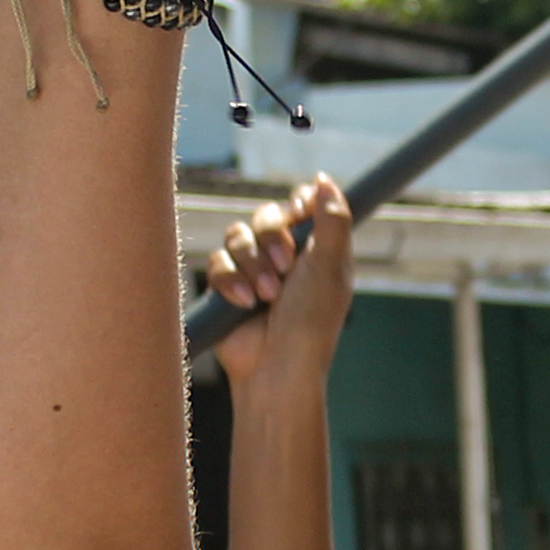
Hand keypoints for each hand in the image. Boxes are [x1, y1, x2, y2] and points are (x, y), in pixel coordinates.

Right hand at [206, 177, 357, 393]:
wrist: (275, 369)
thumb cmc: (311, 322)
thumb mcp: (329, 266)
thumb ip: (331, 219)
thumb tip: (325, 179)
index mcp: (317, 249)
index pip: (304, 205)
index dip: (299, 204)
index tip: (301, 212)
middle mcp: (286, 257)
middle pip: (266, 215)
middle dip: (272, 238)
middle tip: (285, 267)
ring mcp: (255, 271)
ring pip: (237, 235)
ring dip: (251, 263)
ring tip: (265, 296)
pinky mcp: (228, 287)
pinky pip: (218, 261)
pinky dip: (230, 281)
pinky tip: (243, 303)